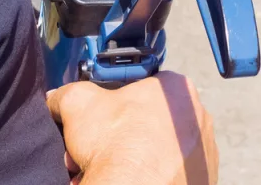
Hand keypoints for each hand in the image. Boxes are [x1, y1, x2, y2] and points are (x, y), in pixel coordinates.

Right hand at [46, 71, 217, 184]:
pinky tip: (125, 180)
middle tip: (97, 147)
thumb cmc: (118, 148)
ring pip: (158, 149)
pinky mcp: (202, 179)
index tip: (101, 119)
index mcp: (176, 88)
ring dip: (132, 157)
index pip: (141, 86)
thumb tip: (57, 99)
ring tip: (108, 168)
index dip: (113, 103)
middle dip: (120, 134)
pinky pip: (169, 172)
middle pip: (148, 120)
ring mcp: (203, 150)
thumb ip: (67, 93)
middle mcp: (198, 116)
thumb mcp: (78, 104)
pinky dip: (149, 176)